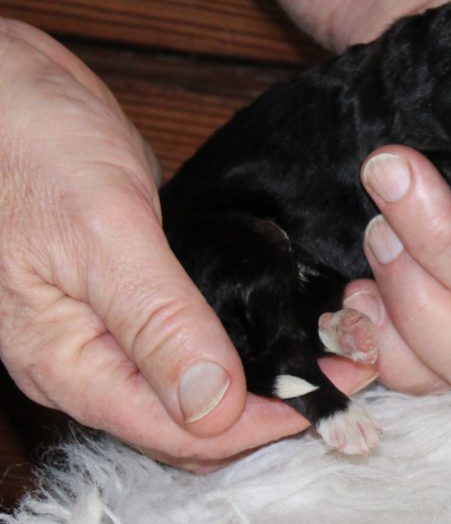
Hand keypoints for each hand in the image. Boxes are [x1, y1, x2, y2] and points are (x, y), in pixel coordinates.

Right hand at [0, 20, 375, 471]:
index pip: (178, 431)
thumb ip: (155, 320)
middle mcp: (91, 357)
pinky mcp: (139, 289)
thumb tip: (212, 406)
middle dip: (270, 405)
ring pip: (197, 381)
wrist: (10, 92)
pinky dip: (241, 338)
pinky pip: (195, 334)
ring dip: (261, 375)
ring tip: (328, 347)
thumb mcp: (103, 231)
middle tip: (344, 369)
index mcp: (70, 362)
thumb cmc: (34, 149)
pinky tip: (282, 318)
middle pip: (191, 419)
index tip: (328, 395)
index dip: (260, 424)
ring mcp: (114, 324)